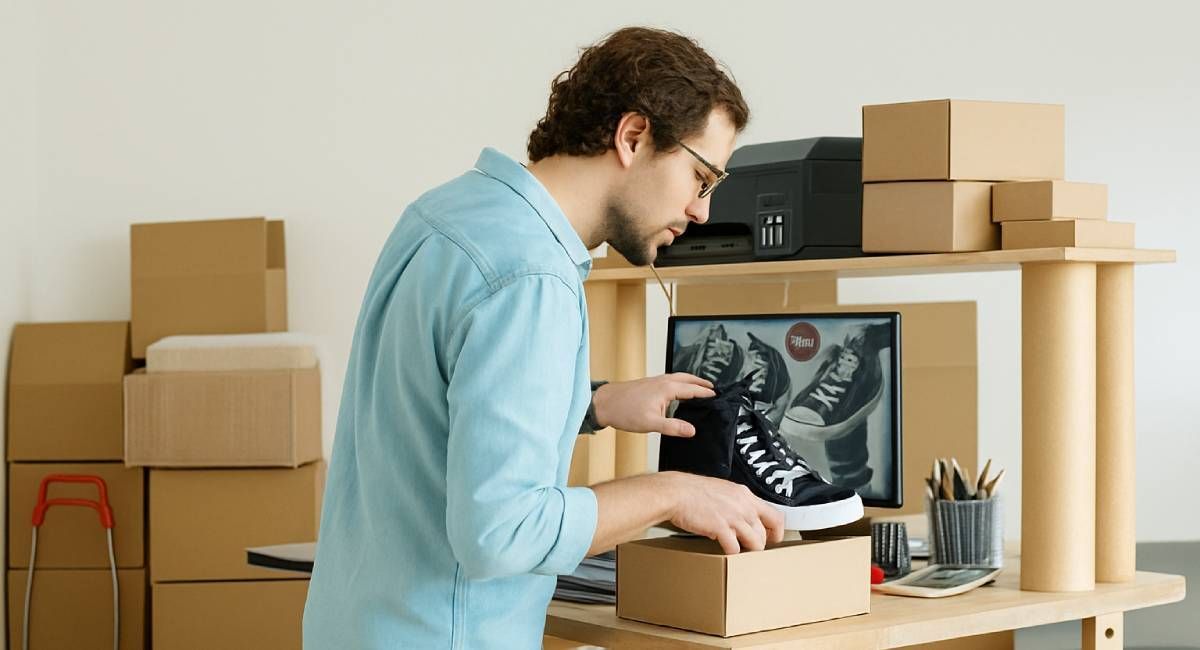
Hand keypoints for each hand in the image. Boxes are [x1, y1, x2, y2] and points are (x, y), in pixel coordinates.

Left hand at [592, 373, 714, 436]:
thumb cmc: (624, 412)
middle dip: (700, 382)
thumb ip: (673, 427)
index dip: (705, 392)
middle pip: (687, 378)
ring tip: (698, 387)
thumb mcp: (651, 424)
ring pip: (677, 377)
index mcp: (666, 388)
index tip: (716, 395)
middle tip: (712, 387)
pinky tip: (676, 391)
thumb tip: (692, 430)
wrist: (604, 403)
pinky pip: (669, 380)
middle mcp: (662, 381)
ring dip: (690, 380)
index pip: (692, 389)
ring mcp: (654, 381)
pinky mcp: (648, 384)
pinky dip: (679, 382)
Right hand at [662, 471, 785, 553]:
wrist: (676, 492)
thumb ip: (737, 502)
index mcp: (745, 495)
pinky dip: (731, 553)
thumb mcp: (723, 490)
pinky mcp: (721, 528)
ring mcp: (733, 517)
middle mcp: (744, 506)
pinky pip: (735, 548)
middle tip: (750, 548)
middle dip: (759, 544)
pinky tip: (724, 550)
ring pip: (755, 543)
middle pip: (765, 533)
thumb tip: (743, 516)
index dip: (776, 531)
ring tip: (739, 551)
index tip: (771, 538)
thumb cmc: (694, 491)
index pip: (775, 515)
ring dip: (748, 550)